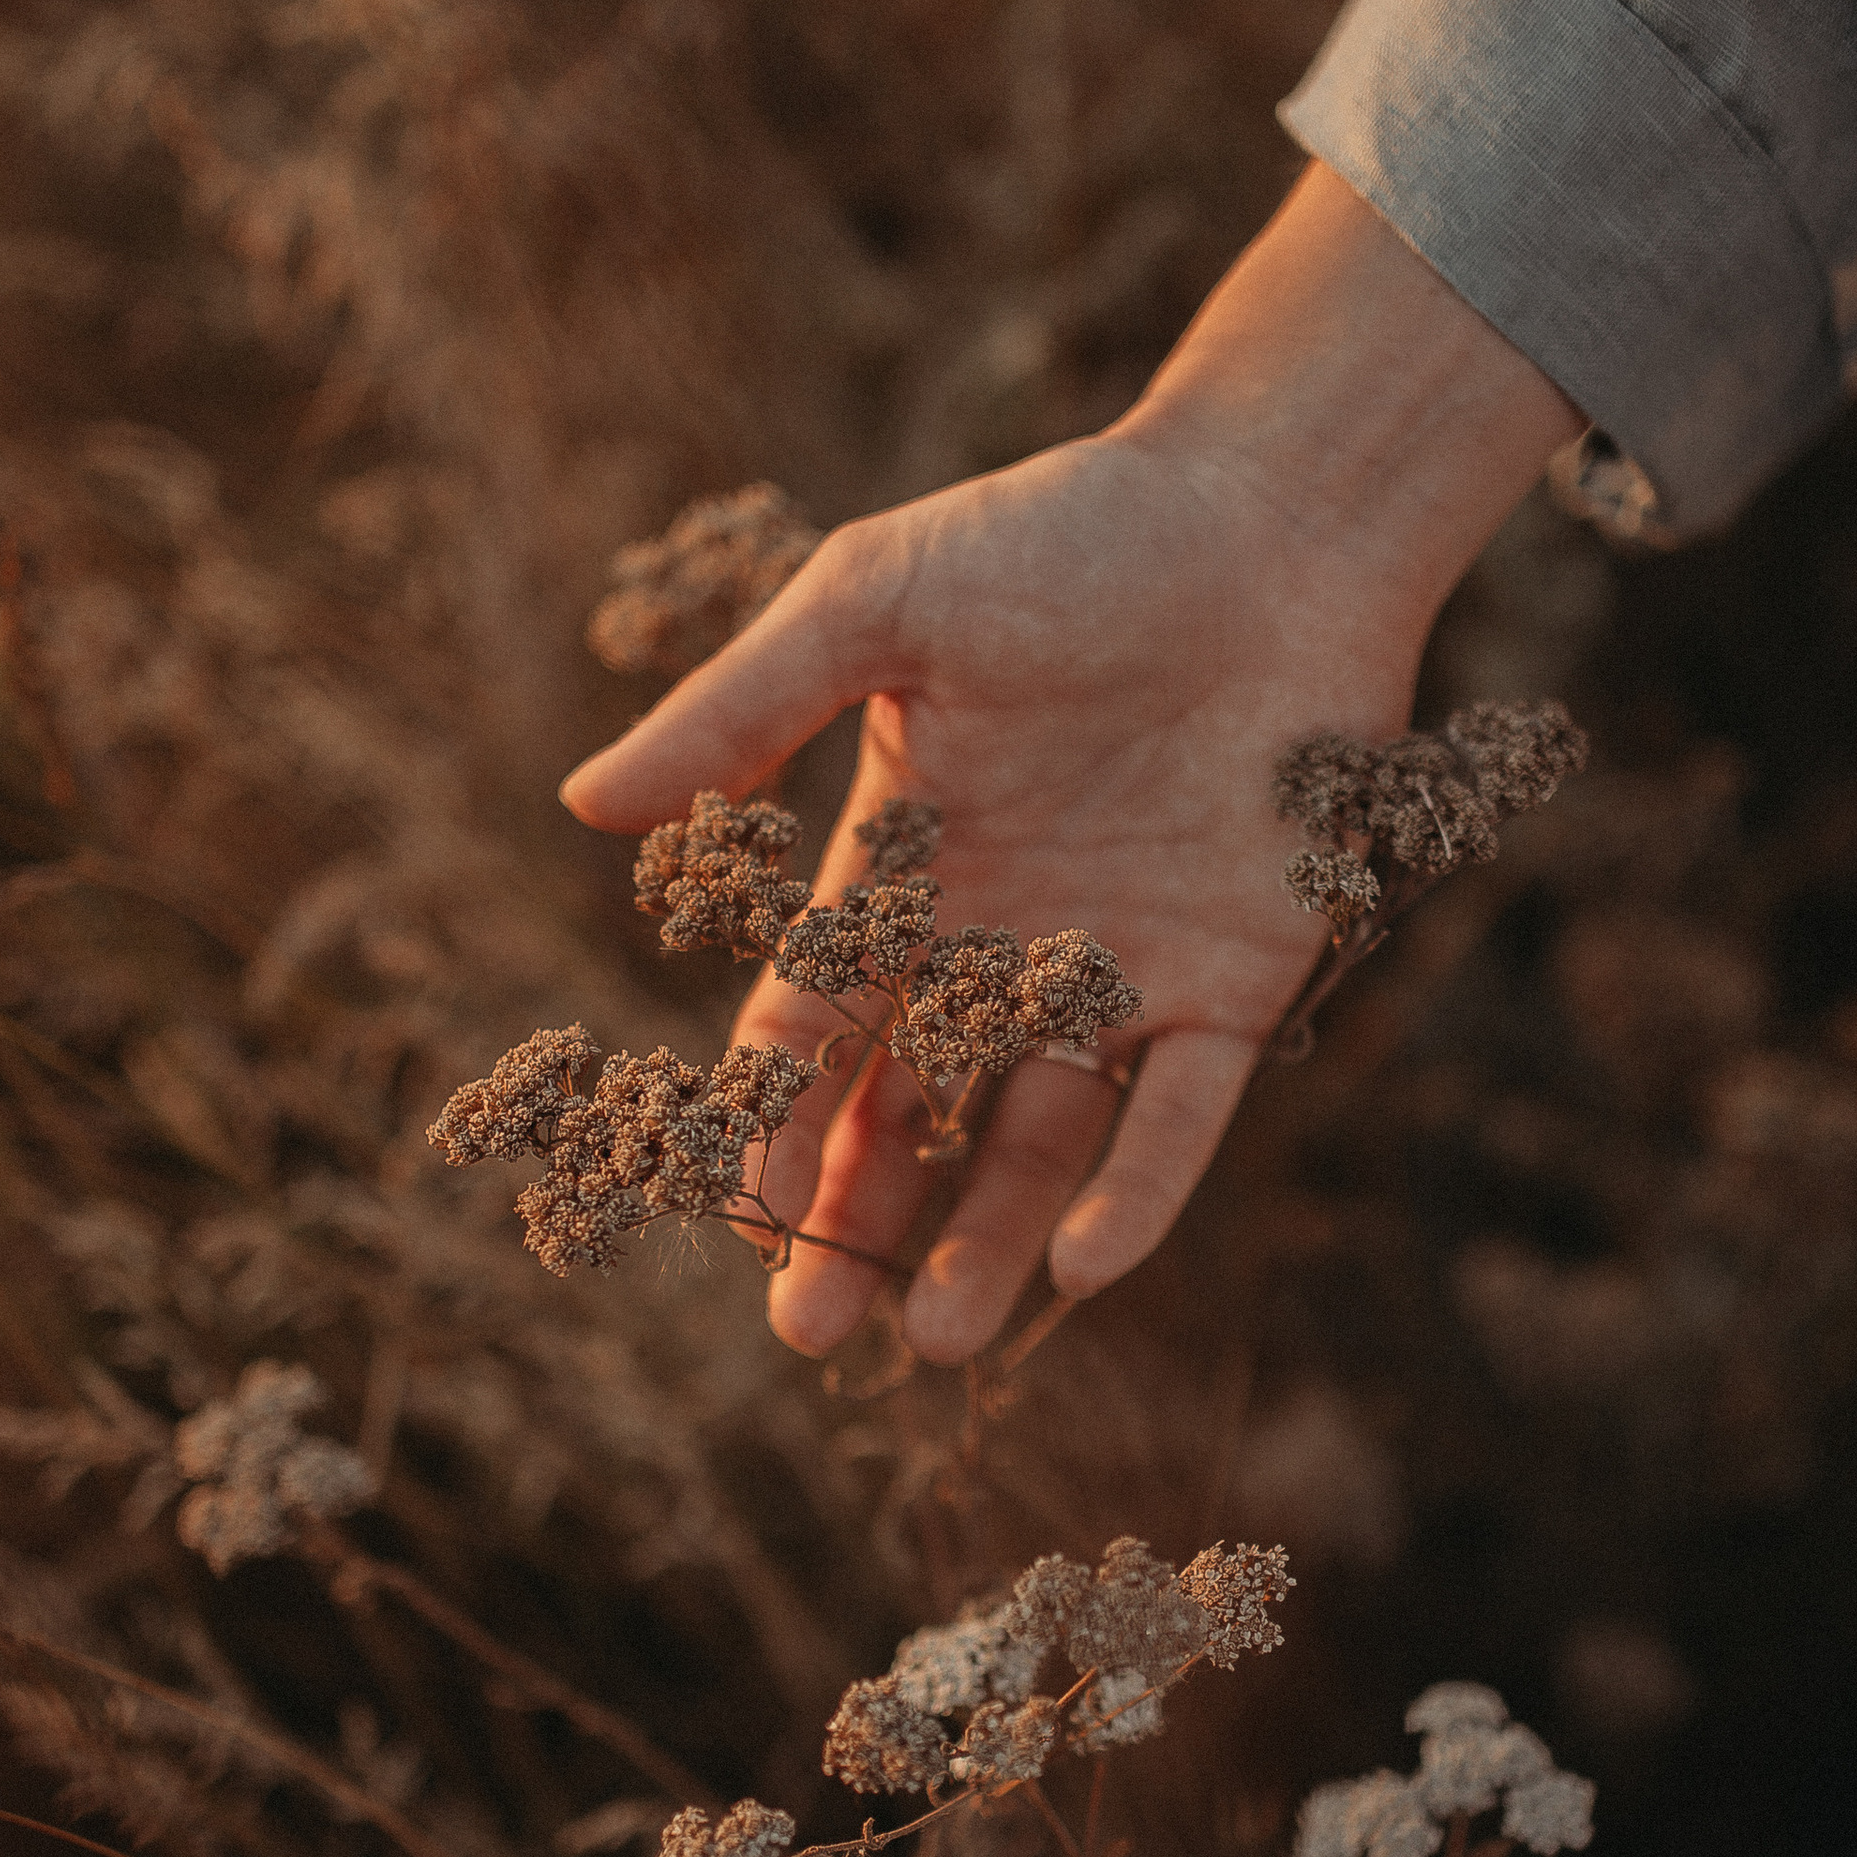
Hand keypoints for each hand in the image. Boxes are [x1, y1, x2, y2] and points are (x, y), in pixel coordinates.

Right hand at [562, 168, 1579, 1360]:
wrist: (1269, 517)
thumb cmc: (1067, 537)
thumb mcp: (878, 604)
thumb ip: (746, 707)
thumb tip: (586, 806)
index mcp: (904, 877)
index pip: (815, 1030)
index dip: (770, 1119)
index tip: (725, 1200)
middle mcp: (1003, 949)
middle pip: (912, 1121)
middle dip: (857, 1227)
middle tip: (811, 1331)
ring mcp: (1121, 977)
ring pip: (1041, 1147)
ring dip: (988, 1242)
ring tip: (942, 1339)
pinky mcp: (1236, 986)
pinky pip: (1182, 1117)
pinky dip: (1138, 1189)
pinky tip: (1085, 1264)